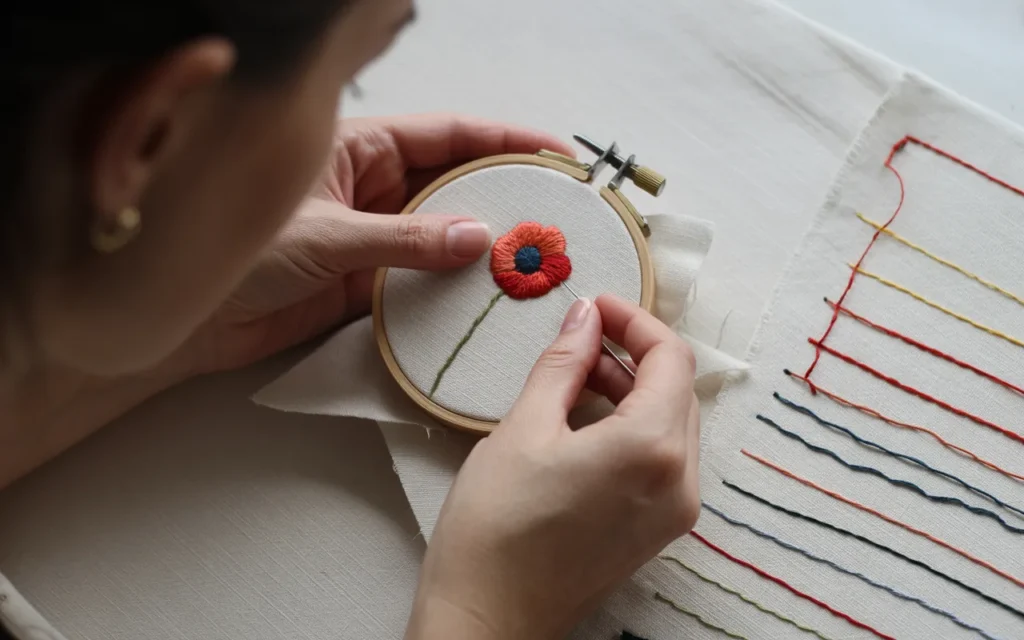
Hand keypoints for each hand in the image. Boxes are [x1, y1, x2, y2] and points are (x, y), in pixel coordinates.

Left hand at [173, 113, 574, 374]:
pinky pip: (423, 280)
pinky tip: (490, 296)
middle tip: (559, 214)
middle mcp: (374, 187)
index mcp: (360, 149)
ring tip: (537, 259)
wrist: (187, 320)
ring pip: (445, 234)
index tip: (555, 154)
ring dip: (485, 247)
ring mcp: (375, 237)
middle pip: (456, 183)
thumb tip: (474, 238)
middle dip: (506, 195)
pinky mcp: (368, 284)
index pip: (449, 135)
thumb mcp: (326, 235)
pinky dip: (454, 289)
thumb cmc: (236, 252)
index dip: (505, 141)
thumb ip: (403, 239)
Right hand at [407, 295, 700, 639]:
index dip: (634, 321)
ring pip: (671, 424)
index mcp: (652, 449)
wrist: (486, 617)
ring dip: (633, 390)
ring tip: (576, 377)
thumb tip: (585, 316)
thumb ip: (564, 364)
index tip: (596, 306)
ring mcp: (674, 512)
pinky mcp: (657, 531)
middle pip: (677, 390)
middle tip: (581, 338)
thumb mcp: (524, 428)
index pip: (670, 359)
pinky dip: (634, 427)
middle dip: (633, 354)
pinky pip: (662, 459)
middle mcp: (680, 482)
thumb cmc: (495, 528)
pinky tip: (588, 419)